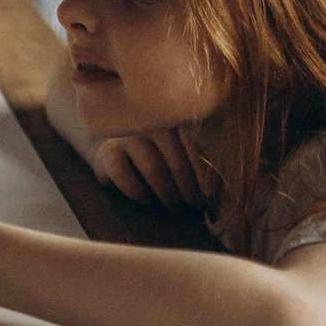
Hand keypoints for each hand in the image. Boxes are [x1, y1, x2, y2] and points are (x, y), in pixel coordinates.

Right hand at [94, 126, 217, 210]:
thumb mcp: (178, 153)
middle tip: (192, 205)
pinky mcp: (107, 154)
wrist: (116, 152)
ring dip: (167, 193)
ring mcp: (127, 137)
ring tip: (174, 206)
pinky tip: (146, 199)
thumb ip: (198, 164)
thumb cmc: (158, 156)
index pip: (194, 144)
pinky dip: (138, 191)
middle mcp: (150, 124)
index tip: (210, 193)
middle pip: (176, 160)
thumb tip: (218, 191)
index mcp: (174, 120)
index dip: (204, 171)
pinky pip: (124, 175)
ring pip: (153, 168)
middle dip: (187, 188)